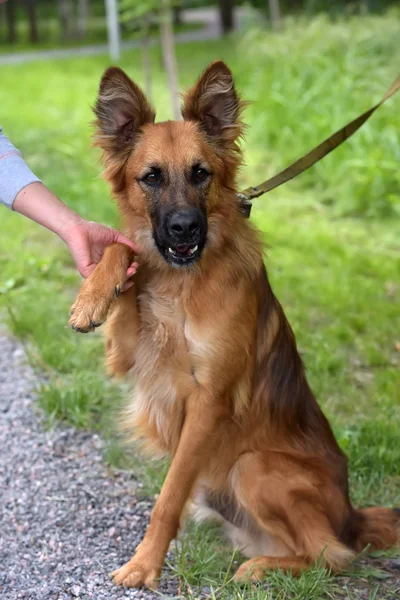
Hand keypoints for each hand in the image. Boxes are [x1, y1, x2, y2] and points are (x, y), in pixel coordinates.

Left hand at [13, 182, 138, 287]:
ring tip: (131, 272)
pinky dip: (111, 281)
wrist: (79, 229)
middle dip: (128, 276)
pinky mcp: (87, 273)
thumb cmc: (94, 231)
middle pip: (116, 279)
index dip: (129, 270)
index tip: (135, 266)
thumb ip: (127, 244)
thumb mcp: (115, 237)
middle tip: (134, 269)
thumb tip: (139, 252)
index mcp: (107, 262)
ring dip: (122, 280)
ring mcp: (94, 272)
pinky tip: (119, 277)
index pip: (119, 271)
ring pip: (110, 282)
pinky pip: (100, 281)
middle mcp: (101, 269)